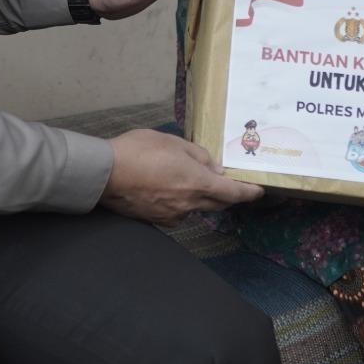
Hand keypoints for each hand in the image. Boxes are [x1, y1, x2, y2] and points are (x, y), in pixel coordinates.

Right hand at [99, 128, 263, 227]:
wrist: (105, 174)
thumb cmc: (139, 151)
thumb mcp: (173, 142)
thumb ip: (198, 156)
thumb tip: (214, 169)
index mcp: (198, 183)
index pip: (233, 193)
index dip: (249, 192)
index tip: (259, 191)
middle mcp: (190, 204)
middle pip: (218, 203)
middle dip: (227, 194)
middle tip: (227, 182)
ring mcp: (173, 215)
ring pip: (197, 207)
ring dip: (201, 197)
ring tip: (187, 178)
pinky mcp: (157, 220)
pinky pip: (179, 212)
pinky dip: (181, 201)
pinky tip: (167, 188)